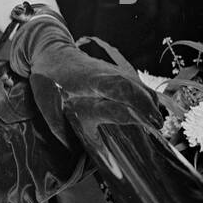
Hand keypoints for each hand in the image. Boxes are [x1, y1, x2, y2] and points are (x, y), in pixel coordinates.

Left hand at [8, 4, 159, 151]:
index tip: (150, 118)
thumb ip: (58, 127)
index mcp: (88, 80)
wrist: (50, 51)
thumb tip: (72, 150)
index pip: (117, 87)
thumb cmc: (47, 78)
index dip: (136, 101)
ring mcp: (111, 71)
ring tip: (154, 123)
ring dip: (148, 102)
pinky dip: (144, 98)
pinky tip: (147, 112)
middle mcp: (105, 73)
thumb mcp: (46, 103)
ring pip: (137, 84)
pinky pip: (134, 84)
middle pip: (134, 86)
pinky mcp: (114, 73)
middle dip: (148, 105)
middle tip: (157, 126)